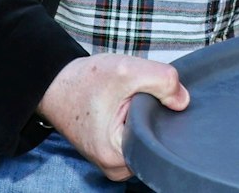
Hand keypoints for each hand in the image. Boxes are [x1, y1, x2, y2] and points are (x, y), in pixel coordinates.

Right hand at [36, 53, 187, 180]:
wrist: (55, 84)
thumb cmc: (83, 81)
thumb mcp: (126, 70)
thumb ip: (162, 80)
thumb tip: (183, 101)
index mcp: (116, 156)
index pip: (160, 142)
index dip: (163, 116)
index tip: (149, 99)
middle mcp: (115, 167)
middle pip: (155, 142)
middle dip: (153, 117)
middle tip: (135, 97)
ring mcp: (114, 163)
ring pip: (147, 139)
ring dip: (145, 118)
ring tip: (127, 102)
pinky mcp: (114, 153)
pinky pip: (138, 138)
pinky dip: (138, 121)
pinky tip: (127, 108)